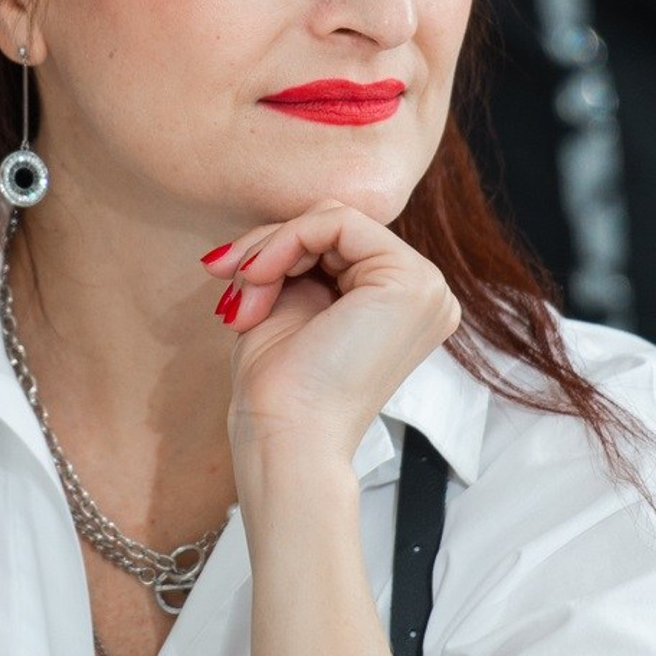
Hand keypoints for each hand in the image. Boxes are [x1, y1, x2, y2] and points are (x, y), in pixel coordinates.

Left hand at [204, 201, 460, 463]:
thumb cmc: (281, 387)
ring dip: (272, 249)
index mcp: (401, 304)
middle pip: (336, 224)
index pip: (338, 239)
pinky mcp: (411, 281)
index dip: (277, 248)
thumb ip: (296, 260)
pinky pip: (337, 221)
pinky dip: (286, 241)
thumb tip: (272, 226)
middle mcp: (426, 294)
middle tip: (230, 283)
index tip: (229, 278)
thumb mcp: (288, 303)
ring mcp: (426, 287)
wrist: (287, 438)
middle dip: (271, 247)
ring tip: (245, 292)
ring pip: (333, 217)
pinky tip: (260, 275)